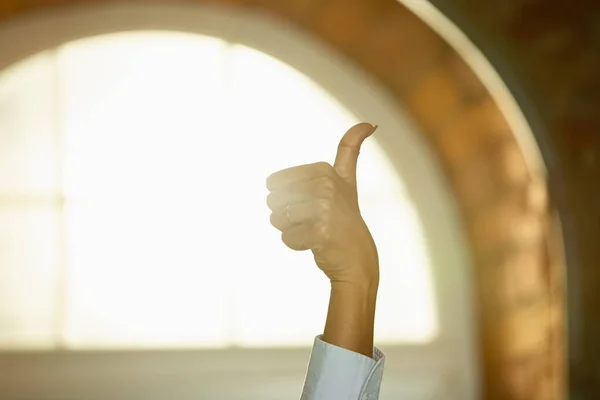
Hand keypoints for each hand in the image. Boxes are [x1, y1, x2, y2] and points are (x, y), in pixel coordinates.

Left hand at [266, 123, 378, 286]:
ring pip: (277, 218)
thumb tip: (368, 123)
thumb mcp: (346, 178)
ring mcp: (325, 210)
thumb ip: (351, 149)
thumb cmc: (344, 215)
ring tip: (312, 230)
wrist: (357, 255)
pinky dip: (295, 243)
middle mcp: (326, 186)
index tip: (310, 201)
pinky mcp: (321, 233)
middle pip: (273, 200)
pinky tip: (315, 243)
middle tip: (310, 219)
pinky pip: (287, 237)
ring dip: (289, 229)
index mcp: (324, 171)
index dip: (284, 196)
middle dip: (285, 214)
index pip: (274, 182)